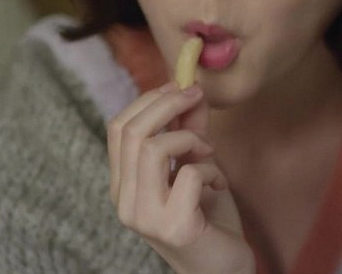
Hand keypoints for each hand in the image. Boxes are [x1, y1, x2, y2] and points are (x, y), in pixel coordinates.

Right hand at [107, 82, 254, 273]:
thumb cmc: (208, 217)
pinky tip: (218, 185)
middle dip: (168, 104)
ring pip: (153, 149)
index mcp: (123, 184)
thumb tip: (190, 88)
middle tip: (196, 97)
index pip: (118, 127)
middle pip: (131, 132)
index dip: (149, 99)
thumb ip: (189, 130)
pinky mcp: (174, 228)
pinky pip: (189, 175)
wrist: (223, 267)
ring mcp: (145, 217)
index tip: (180, 86)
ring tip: (209, 153)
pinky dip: (211, 170)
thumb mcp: (195, 164)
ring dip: (190, 139)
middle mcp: (124, 201)